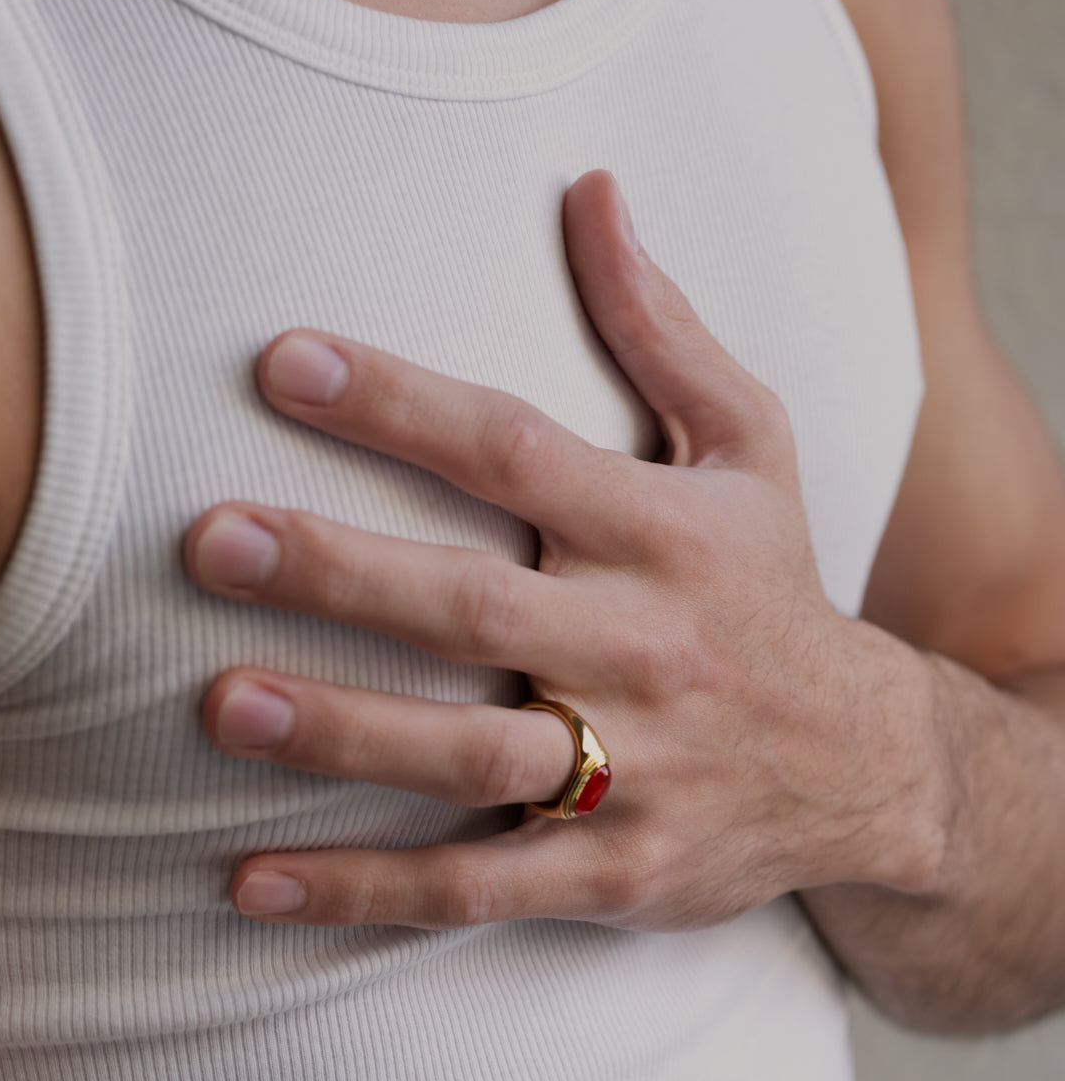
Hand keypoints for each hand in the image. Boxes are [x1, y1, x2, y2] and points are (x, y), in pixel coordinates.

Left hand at [185, 171, 940, 928]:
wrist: (870, 767)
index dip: (398, 404)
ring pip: (468, 755)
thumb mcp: (754, 444)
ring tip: (222, 702)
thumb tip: (593, 188)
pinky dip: (366, 892)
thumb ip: (663, 326)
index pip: (513, 450)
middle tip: (211, 539)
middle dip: (341, 572)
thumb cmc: (774, 585)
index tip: (284, 361)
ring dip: (343, 734)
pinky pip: (477, 888)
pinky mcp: (616, 872)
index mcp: (660, 533)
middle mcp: (641, 646)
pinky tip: (252, 881)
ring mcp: (632, 770)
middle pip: (472, 606)